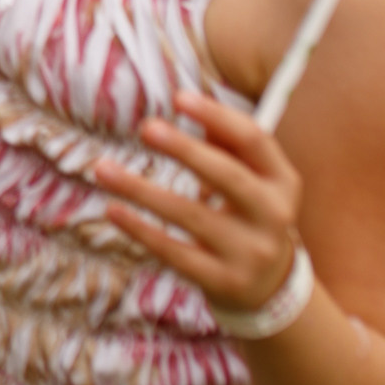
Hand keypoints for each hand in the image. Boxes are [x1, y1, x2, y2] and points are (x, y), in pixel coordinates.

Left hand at [93, 92, 301, 317]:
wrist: (270, 287)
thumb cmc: (248, 211)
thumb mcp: (252, 178)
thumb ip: (225, 140)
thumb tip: (188, 101)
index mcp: (283, 181)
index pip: (254, 140)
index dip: (218, 116)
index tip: (178, 97)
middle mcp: (274, 216)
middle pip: (228, 177)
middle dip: (187, 151)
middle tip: (147, 127)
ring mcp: (251, 253)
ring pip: (191, 216)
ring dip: (142, 190)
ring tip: (102, 168)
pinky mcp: (224, 281)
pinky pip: (176, 253)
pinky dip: (142, 230)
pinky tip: (113, 209)